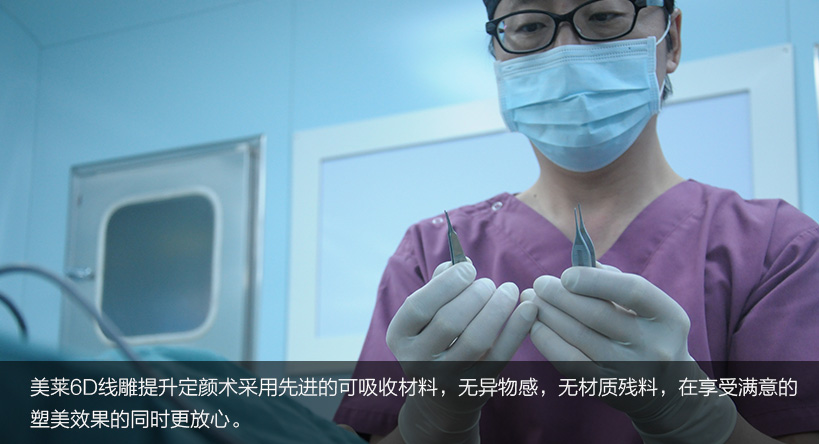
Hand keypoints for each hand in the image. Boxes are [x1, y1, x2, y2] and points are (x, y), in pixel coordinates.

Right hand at [387, 260, 536, 442]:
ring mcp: (446, 377)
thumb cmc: (434, 339)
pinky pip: (500, 355)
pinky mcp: (476, 387)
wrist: (440, 395)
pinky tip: (528, 308)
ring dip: (497, 308)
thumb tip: (461, 262)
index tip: (469, 268)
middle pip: (450, 321)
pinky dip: (517, 329)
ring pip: (476, 339)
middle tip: (489, 284)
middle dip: (475, 294)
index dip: (446, 283)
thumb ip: (438, 286)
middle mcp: (417, 361)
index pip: (419, 306)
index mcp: (399, 337)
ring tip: (508, 291)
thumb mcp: (426, 316)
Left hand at [522, 264, 735, 442]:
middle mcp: (655, 346)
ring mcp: (632, 370)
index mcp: (669, 317)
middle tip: (539, 284)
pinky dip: (547, 341)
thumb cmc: (646, 331)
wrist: (664, 388)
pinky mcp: (608, 388)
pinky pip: (570, 362)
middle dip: (561, 295)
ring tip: (530, 300)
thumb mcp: (645, 306)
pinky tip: (535, 326)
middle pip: (598, 314)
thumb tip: (576, 264)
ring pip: (579, 337)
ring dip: (548, 315)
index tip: (566, 275)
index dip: (594, 280)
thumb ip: (614, 281)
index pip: (631, 290)